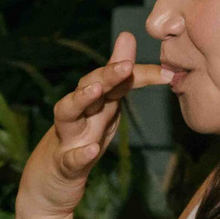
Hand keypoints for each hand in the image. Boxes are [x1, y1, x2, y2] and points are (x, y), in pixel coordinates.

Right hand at [18, 34, 165, 218]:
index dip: (141, 73)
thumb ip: (119, 78)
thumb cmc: (82, 137)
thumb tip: (128, 37)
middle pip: (89, 86)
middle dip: (107, 74)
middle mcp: (80, 113)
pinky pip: (70, 158)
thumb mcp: (104, 107)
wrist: (50, 181)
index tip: (168, 72)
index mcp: (95, 101)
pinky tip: (91, 150)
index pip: (117, 79)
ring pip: (67, 112)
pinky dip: (80, 154)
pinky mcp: (63, 164)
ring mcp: (68, 137)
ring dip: (81, 99)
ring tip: (96, 90)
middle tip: (126, 64)